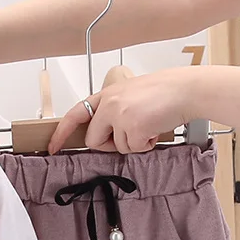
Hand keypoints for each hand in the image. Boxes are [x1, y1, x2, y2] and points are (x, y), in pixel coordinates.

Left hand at [48, 67, 198, 154]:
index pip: (75, 114)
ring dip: (134, 143)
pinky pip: (133, 150)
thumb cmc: (165, 93)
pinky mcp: (132, 128)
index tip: (53, 147)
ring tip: (150, 124)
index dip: (62, 133)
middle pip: (93, 140)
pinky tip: (155, 130)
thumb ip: (114, 111)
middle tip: (132, 134)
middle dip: (110, 145)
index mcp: (106, 94)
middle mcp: (108, 104)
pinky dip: (145, 145)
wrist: (187, 90)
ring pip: (116, 148)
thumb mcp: (131, 95)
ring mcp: (119, 116)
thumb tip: (106, 136)